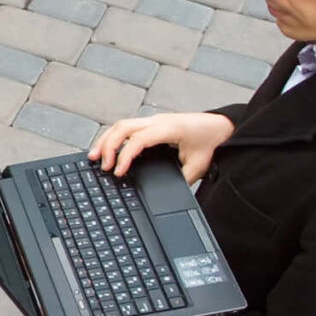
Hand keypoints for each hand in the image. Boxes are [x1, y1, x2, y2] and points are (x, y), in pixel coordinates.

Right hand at [88, 110, 235, 183]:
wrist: (221, 127)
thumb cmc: (211, 144)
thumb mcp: (198, 167)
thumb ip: (179, 179)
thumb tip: (162, 196)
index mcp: (169, 129)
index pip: (138, 140)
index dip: (125, 156)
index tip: (118, 173)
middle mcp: (158, 121)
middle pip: (123, 127)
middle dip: (107, 146)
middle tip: (100, 166)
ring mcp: (154, 120)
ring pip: (121, 125)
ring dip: (106, 140)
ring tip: (93, 158)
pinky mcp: (152, 123)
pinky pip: (127, 127)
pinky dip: (114, 138)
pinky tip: (107, 150)